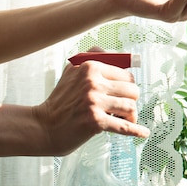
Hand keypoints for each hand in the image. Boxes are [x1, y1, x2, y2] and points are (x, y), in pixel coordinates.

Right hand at [32, 59, 149, 154]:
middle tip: (121, 108)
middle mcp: (92, 82)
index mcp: (90, 67)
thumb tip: (114, 52)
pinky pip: (124, 126)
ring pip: (130, 106)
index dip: (127, 87)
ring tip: (121, 119)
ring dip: (130, 116)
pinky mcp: (95, 121)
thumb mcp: (72, 72)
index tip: (121, 95)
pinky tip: (143, 133)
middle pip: (132, 90)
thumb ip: (92, 58)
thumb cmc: (60, 101)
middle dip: (130, 101)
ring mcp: (94, 102)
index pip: (126, 75)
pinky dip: (136, 130)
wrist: (43, 126)